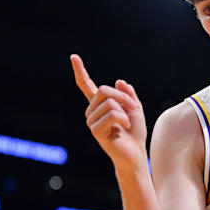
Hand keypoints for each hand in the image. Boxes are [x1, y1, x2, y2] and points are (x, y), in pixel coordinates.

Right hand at [70, 54, 147, 171]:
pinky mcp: (95, 131)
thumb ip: (128, 94)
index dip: (80, 71)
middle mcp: (92, 112)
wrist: (136, 152)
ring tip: (127, 123)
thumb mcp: (135, 108)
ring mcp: (92, 121)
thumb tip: (119, 81)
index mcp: (100, 105)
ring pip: (109, 103)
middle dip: (123, 97)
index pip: (86, 86)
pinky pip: (112, 114)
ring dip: (125, 110)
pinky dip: (123, 119)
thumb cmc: (134, 132)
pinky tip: (123, 128)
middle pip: (104, 90)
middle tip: (133, 108)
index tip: (73, 57)